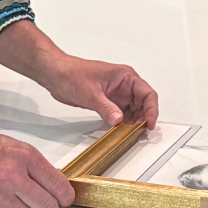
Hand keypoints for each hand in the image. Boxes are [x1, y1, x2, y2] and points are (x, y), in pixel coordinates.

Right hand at [0, 122, 74, 207]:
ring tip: (24, 204)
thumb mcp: (12, 145)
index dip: (65, 196)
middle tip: (46, 204)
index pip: (59, 186)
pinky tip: (4, 203)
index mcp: (25, 157)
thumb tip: (53, 181)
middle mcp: (13, 177)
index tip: (65, 198)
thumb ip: (34, 165)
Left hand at [42, 55, 158, 127]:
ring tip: (130, 133)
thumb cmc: (72, 73)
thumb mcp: (91, 93)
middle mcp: (124, 85)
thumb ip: (106, 108)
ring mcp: (116, 94)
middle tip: (139, 132)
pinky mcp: (108, 102)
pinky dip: (122, 123)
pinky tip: (120, 130)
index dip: (152, 109)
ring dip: (133, 122)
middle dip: (143, 118)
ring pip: (133, 110)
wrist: (56, 74)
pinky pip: (121, 114)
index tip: (149, 123)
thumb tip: (119, 120)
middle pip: (143, 104)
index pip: (147, 93)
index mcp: (125, 76)